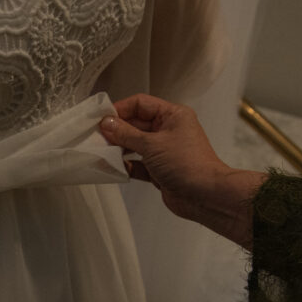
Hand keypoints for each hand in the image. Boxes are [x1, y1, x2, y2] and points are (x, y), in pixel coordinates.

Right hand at [100, 94, 265, 248]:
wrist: (206, 196)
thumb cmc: (185, 163)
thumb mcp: (152, 144)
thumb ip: (126, 133)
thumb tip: (106, 123)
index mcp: (172, 115)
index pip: (140, 104)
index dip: (120, 109)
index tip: (100, 118)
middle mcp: (168, 130)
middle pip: (135, 124)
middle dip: (116, 130)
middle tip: (95, 137)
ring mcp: (163, 151)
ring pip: (134, 144)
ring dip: (118, 148)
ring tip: (99, 151)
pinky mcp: (158, 170)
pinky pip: (137, 164)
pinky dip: (125, 165)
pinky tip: (110, 167)